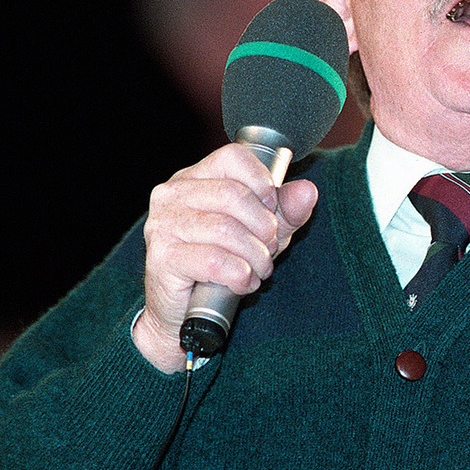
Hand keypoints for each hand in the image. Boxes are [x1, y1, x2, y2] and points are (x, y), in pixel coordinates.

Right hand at [132, 143, 317, 372]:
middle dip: (264, 227)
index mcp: (194, 178)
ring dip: (255, 256)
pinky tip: (244, 282)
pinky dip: (240, 275)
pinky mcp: (162, 258)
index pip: (233, 157)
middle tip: (269, 249)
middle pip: (234, 195)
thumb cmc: (221, 263)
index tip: (272, 209)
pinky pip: (215, 262)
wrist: (183, 312)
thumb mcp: (261, 232)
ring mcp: (163, 225)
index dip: (263, 183)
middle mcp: (172, 195)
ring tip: (259, 269)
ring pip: (226, 230)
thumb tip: (307, 191)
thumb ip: (286, 210)